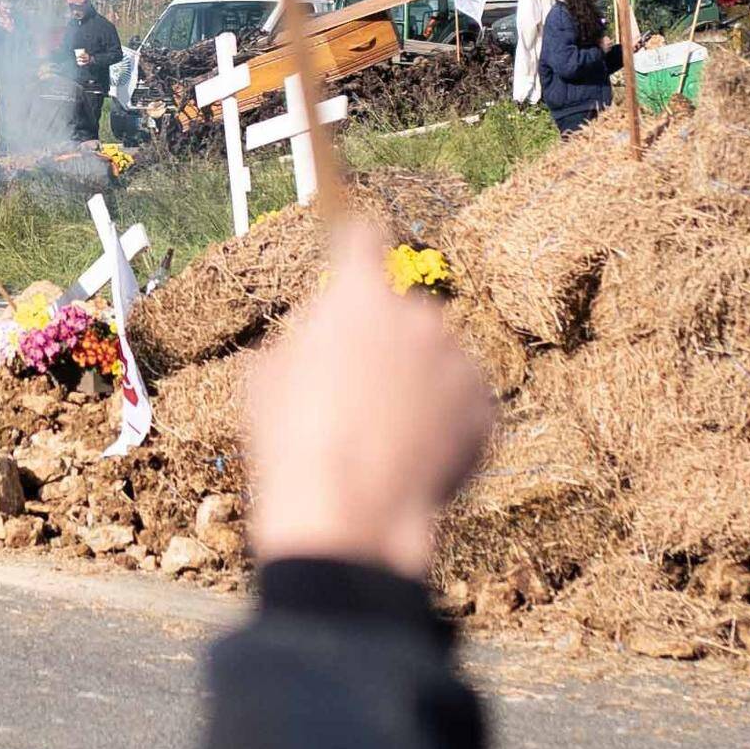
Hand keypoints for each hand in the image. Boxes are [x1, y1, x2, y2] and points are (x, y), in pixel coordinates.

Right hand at [241, 210, 491, 581]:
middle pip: (402, 312)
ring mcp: (459, 360)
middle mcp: (419, 316)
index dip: (354, 241)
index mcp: (360, 296)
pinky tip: (412, 454)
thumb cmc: (294, 442)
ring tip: (382, 434)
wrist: (352, 511)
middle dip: (384, 338)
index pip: (362, 237)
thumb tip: (311, 341)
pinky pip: (462, 403)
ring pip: (436, 359)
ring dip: (417, 382)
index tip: (354, 242)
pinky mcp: (485, 407)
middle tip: (356, 387)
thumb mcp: (264, 378)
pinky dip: (445, 421)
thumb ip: (297, 340)